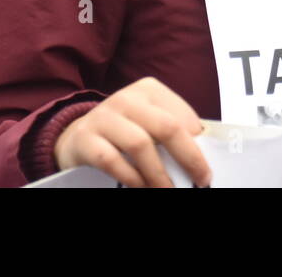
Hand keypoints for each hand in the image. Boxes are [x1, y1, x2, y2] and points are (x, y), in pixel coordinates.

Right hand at [53, 77, 210, 187]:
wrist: (75, 136)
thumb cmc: (123, 132)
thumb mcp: (148, 123)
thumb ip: (171, 133)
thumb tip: (202, 159)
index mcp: (149, 90)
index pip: (183, 116)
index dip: (199, 145)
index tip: (206, 168)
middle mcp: (127, 98)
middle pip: (166, 127)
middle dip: (188, 158)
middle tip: (200, 181)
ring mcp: (104, 117)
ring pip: (140, 144)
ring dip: (159, 174)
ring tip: (168, 190)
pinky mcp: (85, 139)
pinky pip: (112, 160)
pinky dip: (131, 177)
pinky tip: (141, 187)